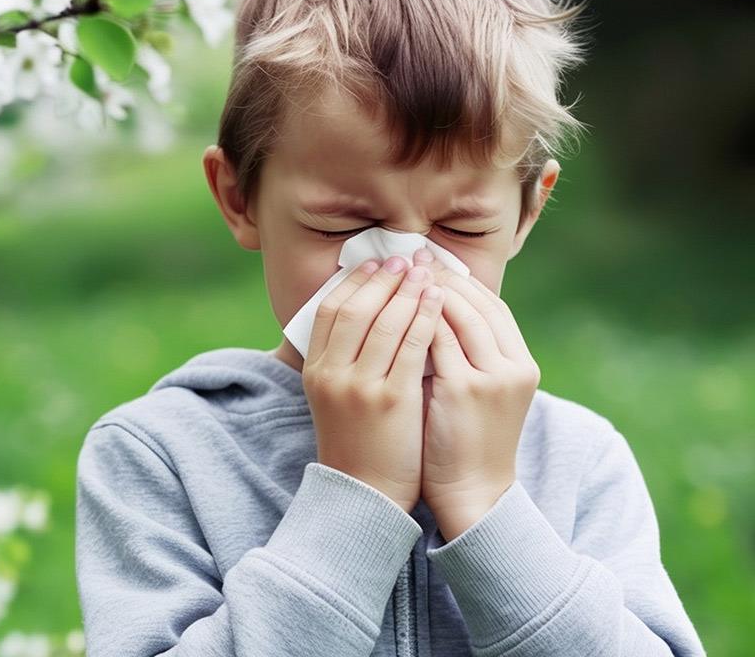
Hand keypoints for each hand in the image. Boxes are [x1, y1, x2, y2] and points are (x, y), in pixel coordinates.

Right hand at [303, 254, 445, 512]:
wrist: (365, 496)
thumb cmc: (357, 444)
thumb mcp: (334, 398)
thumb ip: (341, 360)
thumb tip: (359, 317)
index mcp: (315, 371)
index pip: (328, 310)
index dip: (353, 282)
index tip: (376, 265)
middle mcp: (331, 374)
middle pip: (354, 308)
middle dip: (382, 280)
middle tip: (405, 259)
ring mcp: (359, 387)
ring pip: (384, 322)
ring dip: (407, 291)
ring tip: (426, 272)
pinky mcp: (390, 401)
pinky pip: (411, 347)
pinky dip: (424, 317)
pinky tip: (439, 302)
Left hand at [412, 248, 540, 538]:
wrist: (472, 494)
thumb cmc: (465, 442)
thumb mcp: (480, 392)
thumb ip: (467, 355)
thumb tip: (431, 312)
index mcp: (521, 363)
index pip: (492, 305)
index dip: (460, 280)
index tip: (429, 262)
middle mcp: (513, 366)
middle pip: (476, 302)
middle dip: (440, 276)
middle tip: (408, 257)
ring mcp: (492, 377)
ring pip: (457, 315)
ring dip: (425, 290)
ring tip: (396, 275)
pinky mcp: (465, 391)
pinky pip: (436, 340)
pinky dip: (414, 320)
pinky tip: (389, 307)